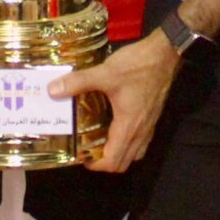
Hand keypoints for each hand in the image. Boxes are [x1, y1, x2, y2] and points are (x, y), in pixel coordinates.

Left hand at [53, 30, 179, 172]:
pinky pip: (140, 142)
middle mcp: (140, 132)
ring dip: (117, 154)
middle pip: (123, 163)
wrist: (165, 55)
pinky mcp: (152, 118)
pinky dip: (127, 143)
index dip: (95, 165)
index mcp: (128, 127)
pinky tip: (116, 127)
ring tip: (100, 142)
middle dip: (104, 163)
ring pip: (134, 154)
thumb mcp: (106, 73)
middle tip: (87, 150)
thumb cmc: (137, 66)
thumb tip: (53, 90)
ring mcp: (149, 126)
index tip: (80, 155)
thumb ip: (79, 82)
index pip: (113, 161)